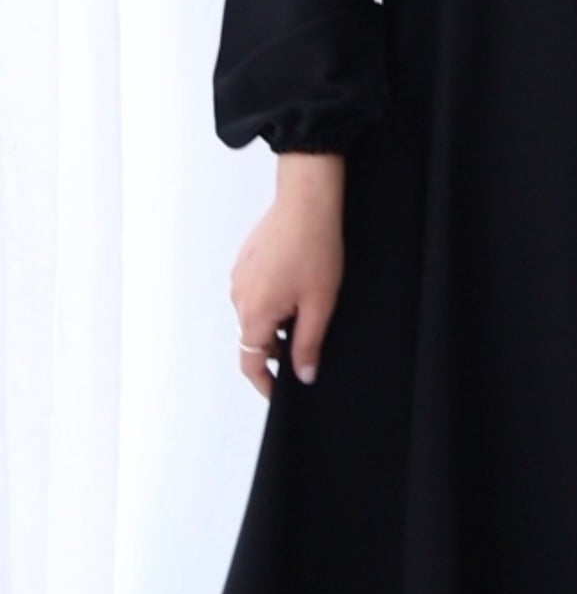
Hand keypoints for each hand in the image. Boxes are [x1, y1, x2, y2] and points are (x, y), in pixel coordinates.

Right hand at [228, 153, 345, 397]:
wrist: (307, 202)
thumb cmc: (314, 246)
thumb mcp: (320, 303)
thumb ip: (308, 344)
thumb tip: (303, 373)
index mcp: (254, 313)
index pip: (250, 363)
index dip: (265, 383)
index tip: (280, 391)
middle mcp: (238, 296)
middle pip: (253, 338)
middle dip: (277, 346)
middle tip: (307, 338)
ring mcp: (239, 277)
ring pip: (255, 314)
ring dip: (276, 319)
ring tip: (307, 302)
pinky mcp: (245, 261)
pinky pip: (255, 291)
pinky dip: (272, 298)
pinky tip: (297, 282)